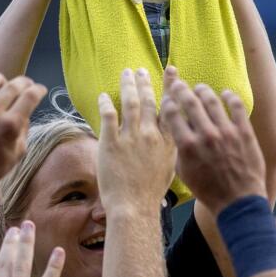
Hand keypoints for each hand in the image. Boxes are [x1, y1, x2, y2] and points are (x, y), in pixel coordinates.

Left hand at [0, 73, 47, 193]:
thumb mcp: (17, 154)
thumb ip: (24, 130)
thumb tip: (24, 111)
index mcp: (9, 126)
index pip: (30, 96)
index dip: (38, 89)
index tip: (39, 89)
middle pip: (13, 85)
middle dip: (24, 82)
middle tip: (25, 84)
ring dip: (0, 80)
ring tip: (1, 83)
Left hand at [96, 68, 176, 216]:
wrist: (134, 207)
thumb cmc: (149, 194)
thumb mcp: (168, 168)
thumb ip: (167, 149)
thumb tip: (165, 138)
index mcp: (167, 141)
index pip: (170, 108)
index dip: (170, 88)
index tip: (171, 72)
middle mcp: (151, 135)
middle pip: (148, 101)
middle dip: (144, 82)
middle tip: (140, 69)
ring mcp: (131, 138)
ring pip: (130, 103)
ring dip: (128, 85)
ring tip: (125, 73)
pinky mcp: (112, 143)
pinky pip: (109, 116)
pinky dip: (106, 103)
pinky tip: (104, 95)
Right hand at [159, 65, 265, 213]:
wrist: (237, 202)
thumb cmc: (208, 190)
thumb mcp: (184, 173)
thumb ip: (179, 150)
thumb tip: (176, 132)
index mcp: (187, 146)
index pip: (172, 114)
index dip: (167, 102)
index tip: (167, 98)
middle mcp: (206, 135)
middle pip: (190, 102)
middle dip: (181, 89)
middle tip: (178, 84)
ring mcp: (226, 132)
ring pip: (212, 100)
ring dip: (203, 91)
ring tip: (200, 88)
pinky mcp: (244, 132)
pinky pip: (236, 107)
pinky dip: (229, 97)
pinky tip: (225, 94)